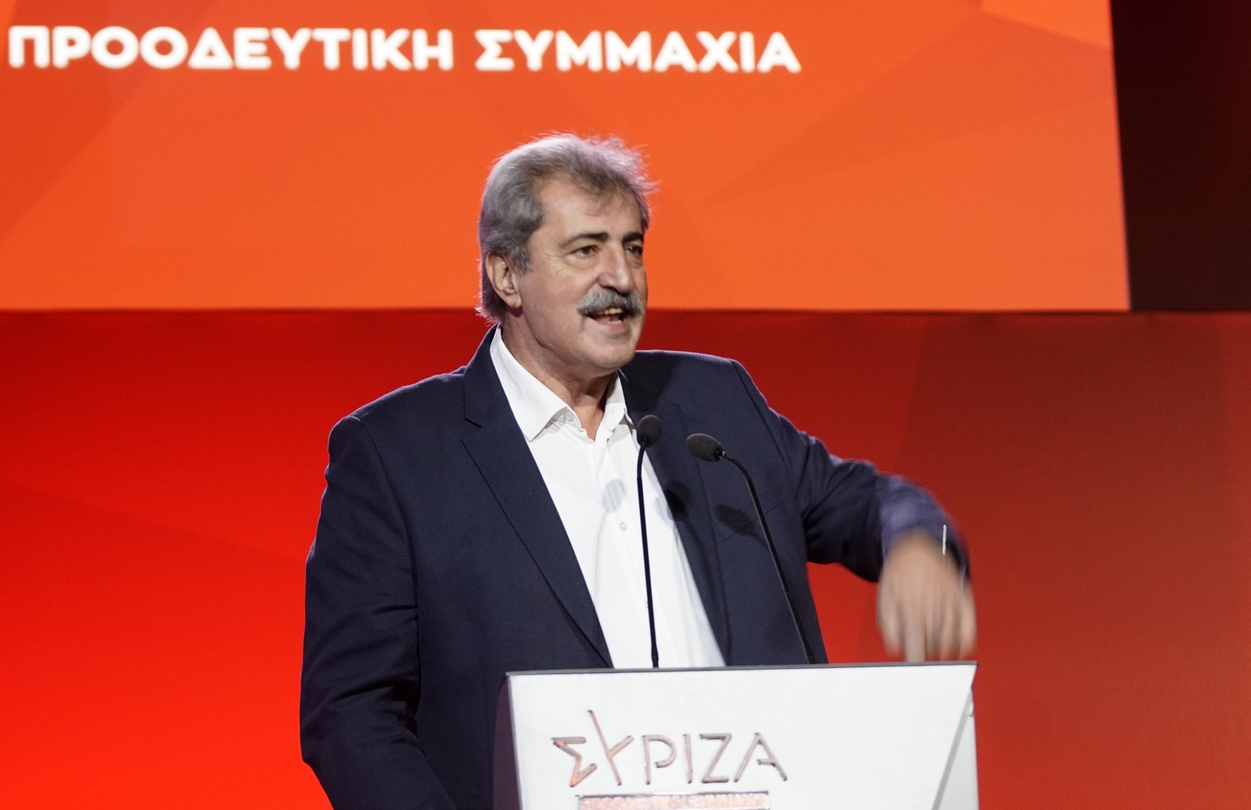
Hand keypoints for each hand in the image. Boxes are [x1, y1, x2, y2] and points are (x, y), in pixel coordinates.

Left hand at [877, 531, 975, 661]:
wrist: (917, 547)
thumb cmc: (900, 575)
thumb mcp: (885, 598)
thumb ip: (888, 626)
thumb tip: (896, 648)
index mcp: (911, 608)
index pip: (916, 645)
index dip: (917, 664)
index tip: (917, 676)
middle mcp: (933, 606)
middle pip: (935, 645)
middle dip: (930, 654)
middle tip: (924, 654)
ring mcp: (950, 601)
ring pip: (953, 639)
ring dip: (946, 650)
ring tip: (937, 647)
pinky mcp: (963, 596)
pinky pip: (970, 626)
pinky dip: (967, 640)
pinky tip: (960, 646)